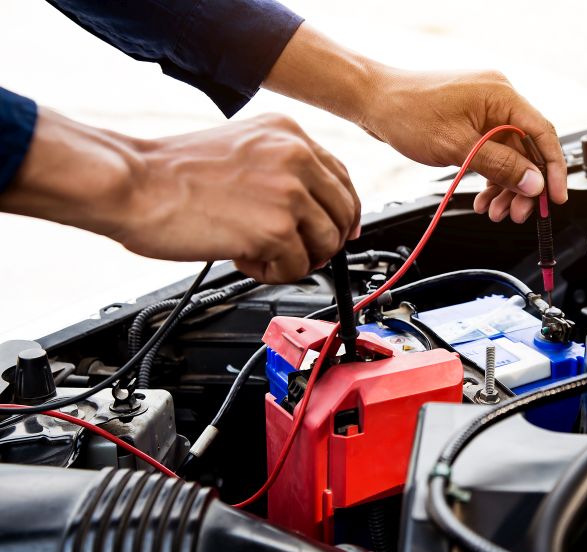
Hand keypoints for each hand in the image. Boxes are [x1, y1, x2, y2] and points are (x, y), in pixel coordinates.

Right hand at [127, 114, 359, 281]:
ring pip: (327, 244)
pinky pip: (298, 268)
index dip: (344, 212)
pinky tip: (243, 258)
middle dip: (323, 242)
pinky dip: (272, 274)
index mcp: (288, 133)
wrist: (132, 183)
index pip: (342, 178)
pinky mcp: (278, 228)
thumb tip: (315, 210)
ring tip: (259, 253)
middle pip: (343, 214)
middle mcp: (296, 155)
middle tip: (294, 253)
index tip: (340, 231)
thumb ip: (282, 170)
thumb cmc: (170, 173)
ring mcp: (290, 192)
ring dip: (296, 259)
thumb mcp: (241, 149)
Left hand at [362, 69, 567, 223]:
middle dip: (524, 185)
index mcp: (502, 95)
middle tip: (518, 214)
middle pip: (526, 149)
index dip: (553, 168)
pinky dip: (490, 178)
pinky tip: (483, 199)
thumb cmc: (408, 112)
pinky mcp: (471, 123)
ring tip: (495, 212)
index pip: (542, 132)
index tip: (555, 197)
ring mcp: (484, 112)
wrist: (374, 102)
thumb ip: (500, 166)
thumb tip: (533, 182)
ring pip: (509, 157)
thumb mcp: (458, 146)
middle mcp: (498, 100)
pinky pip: (492, 154)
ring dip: (505, 187)